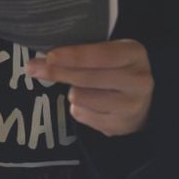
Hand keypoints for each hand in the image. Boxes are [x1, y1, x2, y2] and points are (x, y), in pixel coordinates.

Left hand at [27, 40, 152, 136]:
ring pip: (80, 97)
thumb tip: (45, 57)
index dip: (74, 56)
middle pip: (86, 78)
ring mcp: (130, 106)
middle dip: (58, 72)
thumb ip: (86, 52)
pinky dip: (78, 108)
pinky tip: (91, 103)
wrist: (145, 103)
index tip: (50, 56)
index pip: (101, 55)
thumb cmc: (120, 70)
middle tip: (32, 68)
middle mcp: (138, 81)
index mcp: (135, 54)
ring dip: (73, 92)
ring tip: (84, 88)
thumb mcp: (112, 52)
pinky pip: (81, 114)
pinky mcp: (118, 126)